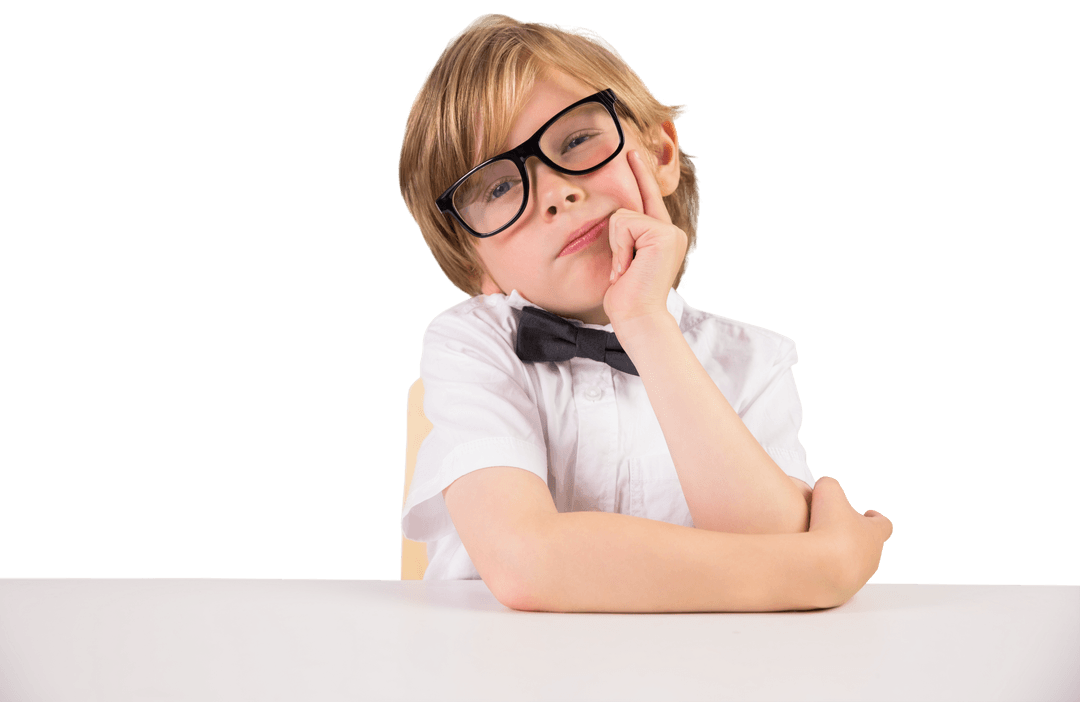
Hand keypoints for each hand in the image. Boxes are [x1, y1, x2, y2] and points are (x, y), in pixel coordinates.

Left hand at [603, 149, 687, 330]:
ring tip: (627, 270)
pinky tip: (628, 268)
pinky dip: (620, 248)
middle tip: (625, 271)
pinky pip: (624, 224)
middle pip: (627, 210)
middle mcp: (671, 232)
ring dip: (617, 247)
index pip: (648, 200)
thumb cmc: (626, 296)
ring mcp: (670, 232)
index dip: (640, 175)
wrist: (638, 317)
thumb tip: (614, 219)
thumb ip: (625, 237)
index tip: (631, 153)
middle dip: (617, 242)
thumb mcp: (624, 260)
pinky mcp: (663, 234)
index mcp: (662, 237)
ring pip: (623, 217)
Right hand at [807, 476, 893, 606]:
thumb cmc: (828, 528)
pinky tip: (810, 564)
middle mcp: (871, 558)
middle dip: (857, 538)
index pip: (884, 525)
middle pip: (871, 547)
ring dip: (841, 557)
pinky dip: (826, 571)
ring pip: (854, 566)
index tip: (868, 513)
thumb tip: (825, 488)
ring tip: (821, 549)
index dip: (876, 518)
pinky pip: (835, 580)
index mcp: (875, 534)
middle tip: (841, 531)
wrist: (818, 567)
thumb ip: (830, 484)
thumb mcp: (827, 491)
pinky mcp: (839, 593)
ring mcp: (857, 578)